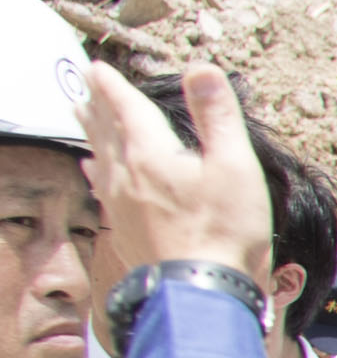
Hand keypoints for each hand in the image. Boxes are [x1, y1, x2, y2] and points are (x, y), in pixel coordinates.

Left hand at [81, 67, 271, 285]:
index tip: (97, 67)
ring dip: (90, 131)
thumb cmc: (225, 228)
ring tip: (79, 114)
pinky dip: (94, 169)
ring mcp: (120, 202)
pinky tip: (91, 169)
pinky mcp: (123, 226)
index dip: (112, 85)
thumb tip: (201, 68)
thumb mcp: (235, 164)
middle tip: (84, 83)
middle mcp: (126, 173)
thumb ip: (217, 114)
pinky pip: (101, 187)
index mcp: (151, 152)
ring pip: (98, 155)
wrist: (202, 290)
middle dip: (95, 103)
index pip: (126, 107)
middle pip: (104, 129)